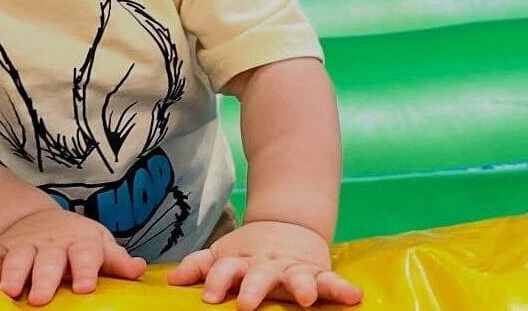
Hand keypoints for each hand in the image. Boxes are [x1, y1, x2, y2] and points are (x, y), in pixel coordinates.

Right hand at [0, 207, 145, 305]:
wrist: (37, 221)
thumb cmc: (75, 241)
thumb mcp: (98, 244)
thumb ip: (116, 260)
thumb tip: (139, 269)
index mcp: (80, 242)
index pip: (85, 253)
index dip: (85, 268)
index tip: (85, 286)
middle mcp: (50, 243)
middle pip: (48, 259)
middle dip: (45, 278)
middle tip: (42, 298)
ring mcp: (22, 245)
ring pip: (17, 257)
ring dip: (13, 273)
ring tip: (10, 291)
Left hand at [167, 219, 362, 308]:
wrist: (288, 225)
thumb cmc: (249, 253)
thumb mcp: (223, 254)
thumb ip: (200, 266)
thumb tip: (172, 280)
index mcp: (242, 261)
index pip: (226, 269)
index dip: (218, 280)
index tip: (209, 296)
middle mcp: (268, 265)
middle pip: (260, 274)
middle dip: (254, 287)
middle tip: (246, 302)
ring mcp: (294, 268)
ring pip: (297, 276)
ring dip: (301, 285)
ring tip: (304, 297)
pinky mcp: (316, 273)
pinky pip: (330, 281)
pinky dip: (342, 288)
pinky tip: (354, 296)